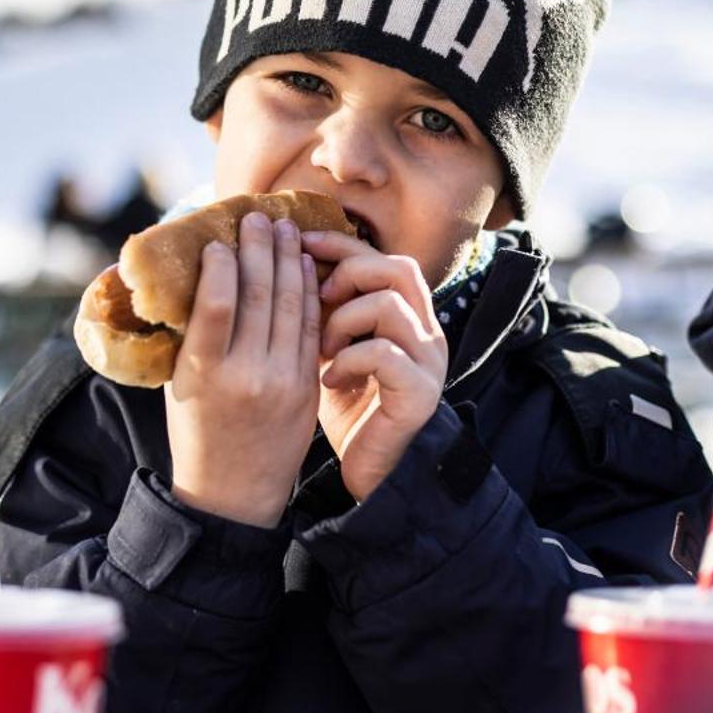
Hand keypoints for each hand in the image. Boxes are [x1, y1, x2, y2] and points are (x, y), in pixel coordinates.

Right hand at [165, 213, 322, 526]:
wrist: (232, 494)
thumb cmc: (194, 431)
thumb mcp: (176, 384)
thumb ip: (186, 333)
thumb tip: (174, 277)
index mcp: (203, 373)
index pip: (216, 304)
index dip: (220, 266)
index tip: (218, 240)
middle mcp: (245, 375)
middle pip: (257, 296)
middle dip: (258, 249)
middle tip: (257, 217)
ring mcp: (281, 381)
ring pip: (289, 306)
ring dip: (287, 261)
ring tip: (283, 230)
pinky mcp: (306, 387)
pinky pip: (310, 328)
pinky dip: (308, 292)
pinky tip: (304, 266)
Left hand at [301, 230, 446, 501]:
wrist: (371, 470)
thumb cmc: (346, 406)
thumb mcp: (330, 348)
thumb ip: (324, 310)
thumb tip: (283, 261)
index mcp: (409, 316)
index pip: (383, 258)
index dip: (342, 245)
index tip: (300, 243)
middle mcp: (427, 332)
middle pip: (398, 269)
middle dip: (349, 274)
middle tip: (317, 298)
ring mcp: (428, 362)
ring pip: (389, 305)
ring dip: (344, 319)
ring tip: (323, 348)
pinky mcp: (421, 392)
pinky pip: (384, 352)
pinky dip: (348, 359)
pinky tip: (329, 380)